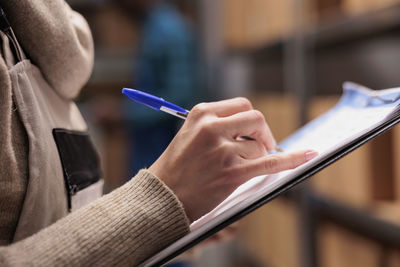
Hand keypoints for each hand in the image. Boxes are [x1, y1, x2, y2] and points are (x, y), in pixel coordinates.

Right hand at [149, 98, 317, 221]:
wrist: (163, 196)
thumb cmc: (176, 167)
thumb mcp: (190, 134)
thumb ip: (218, 125)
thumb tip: (253, 127)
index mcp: (201, 114)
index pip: (241, 105)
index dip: (251, 120)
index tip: (251, 133)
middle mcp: (212, 128)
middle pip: (256, 118)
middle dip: (263, 132)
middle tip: (259, 146)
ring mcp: (222, 150)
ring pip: (260, 144)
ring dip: (259, 154)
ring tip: (243, 165)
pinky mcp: (232, 172)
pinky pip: (269, 162)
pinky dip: (291, 159)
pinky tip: (309, 154)